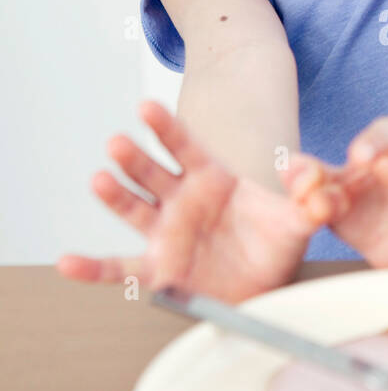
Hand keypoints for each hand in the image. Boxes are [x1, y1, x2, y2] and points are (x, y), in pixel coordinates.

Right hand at [56, 101, 349, 304]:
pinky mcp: (158, 269)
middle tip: (119, 142)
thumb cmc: (276, 243)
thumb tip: (316, 182)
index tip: (145, 107)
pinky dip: (93, 268)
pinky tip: (68, 263)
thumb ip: (309, 198)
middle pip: (152, 172)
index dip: (166, 127)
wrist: (268, 283)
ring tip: (99, 179)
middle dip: (135, 158)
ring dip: (114, 194)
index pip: (184, 146)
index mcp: (211, 179)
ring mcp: (165, 232)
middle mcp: (181, 201)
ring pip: (133, 209)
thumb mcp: (299, 218)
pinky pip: (120, 269)